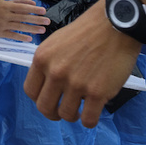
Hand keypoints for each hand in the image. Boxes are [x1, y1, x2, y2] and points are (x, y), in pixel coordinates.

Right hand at [0, 0, 48, 41]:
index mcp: (5, 5)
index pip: (23, 7)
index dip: (34, 9)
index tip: (43, 11)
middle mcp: (5, 16)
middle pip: (24, 18)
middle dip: (37, 20)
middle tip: (48, 21)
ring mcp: (2, 25)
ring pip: (20, 27)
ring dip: (32, 29)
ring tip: (42, 30)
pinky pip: (11, 36)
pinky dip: (20, 37)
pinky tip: (29, 38)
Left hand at [23, 0, 139, 126]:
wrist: (115, 24)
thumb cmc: (88, 31)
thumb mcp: (57, 41)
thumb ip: (49, 62)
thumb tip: (46, 84)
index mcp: (42, 58)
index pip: (30, 91)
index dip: (39, 98)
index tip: (49, 98)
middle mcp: (55, 72)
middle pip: (44, 108)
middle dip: (53, 113)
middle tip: (63, 109)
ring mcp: (76, 84)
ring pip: (66, 115)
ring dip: (73, 115)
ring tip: (81, 108)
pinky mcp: (97, 93)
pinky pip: (88, 120)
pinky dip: (89, 120)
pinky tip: (94, 110)